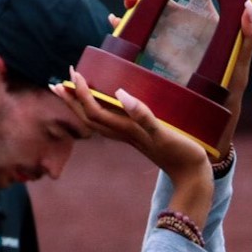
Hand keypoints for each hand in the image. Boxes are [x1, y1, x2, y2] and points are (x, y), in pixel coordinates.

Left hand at [56, 66, 212, 222]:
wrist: (192, 178)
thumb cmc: (182, 154)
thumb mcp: (164, 132)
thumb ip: (143, 115)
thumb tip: (120, 93)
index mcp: (127, 130)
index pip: (94, 110)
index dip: (81, 92)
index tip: (74, 73)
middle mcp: (125, 134)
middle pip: (89, 118)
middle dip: (72, 100)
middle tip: (58, 82)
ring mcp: (132, 138)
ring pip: (98, 122)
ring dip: (82, 107)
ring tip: (72, 92)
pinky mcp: (141, 138)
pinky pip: (113, 123)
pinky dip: (103, 112)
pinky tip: (107, 105)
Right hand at [114, 0, 251, 157]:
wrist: (207, 125)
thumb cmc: (229, 94)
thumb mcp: (240, 68)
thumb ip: (248, 38)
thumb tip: (248, 5)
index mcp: (205, 22)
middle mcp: (185, 27)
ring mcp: (167, 40)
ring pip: (145, 14)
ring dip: (132, 4)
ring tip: (127, 2)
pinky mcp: (153, 56)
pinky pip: (134, 37)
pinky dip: (122, 27)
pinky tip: (114, 21)